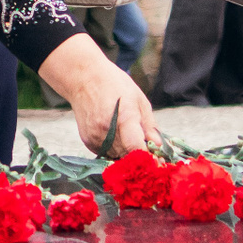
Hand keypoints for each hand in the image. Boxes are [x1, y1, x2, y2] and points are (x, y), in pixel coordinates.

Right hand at [39, 34, 156, 157]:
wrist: (83, 78)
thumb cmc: (114, 85)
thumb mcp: (138, 99)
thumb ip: (149, 125)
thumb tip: (158, 146)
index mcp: (124, 117)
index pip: (136, 148)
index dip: (148, 159)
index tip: (158, 164)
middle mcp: (107, 130)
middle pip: (128, 156)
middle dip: (140, 157)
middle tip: (149, 153)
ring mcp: (95, 136)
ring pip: (117, 157)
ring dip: (127, 154)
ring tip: (130, 139)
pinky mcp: (87, 140)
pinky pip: (106, 153)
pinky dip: (114, 150)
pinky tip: (116, 135)